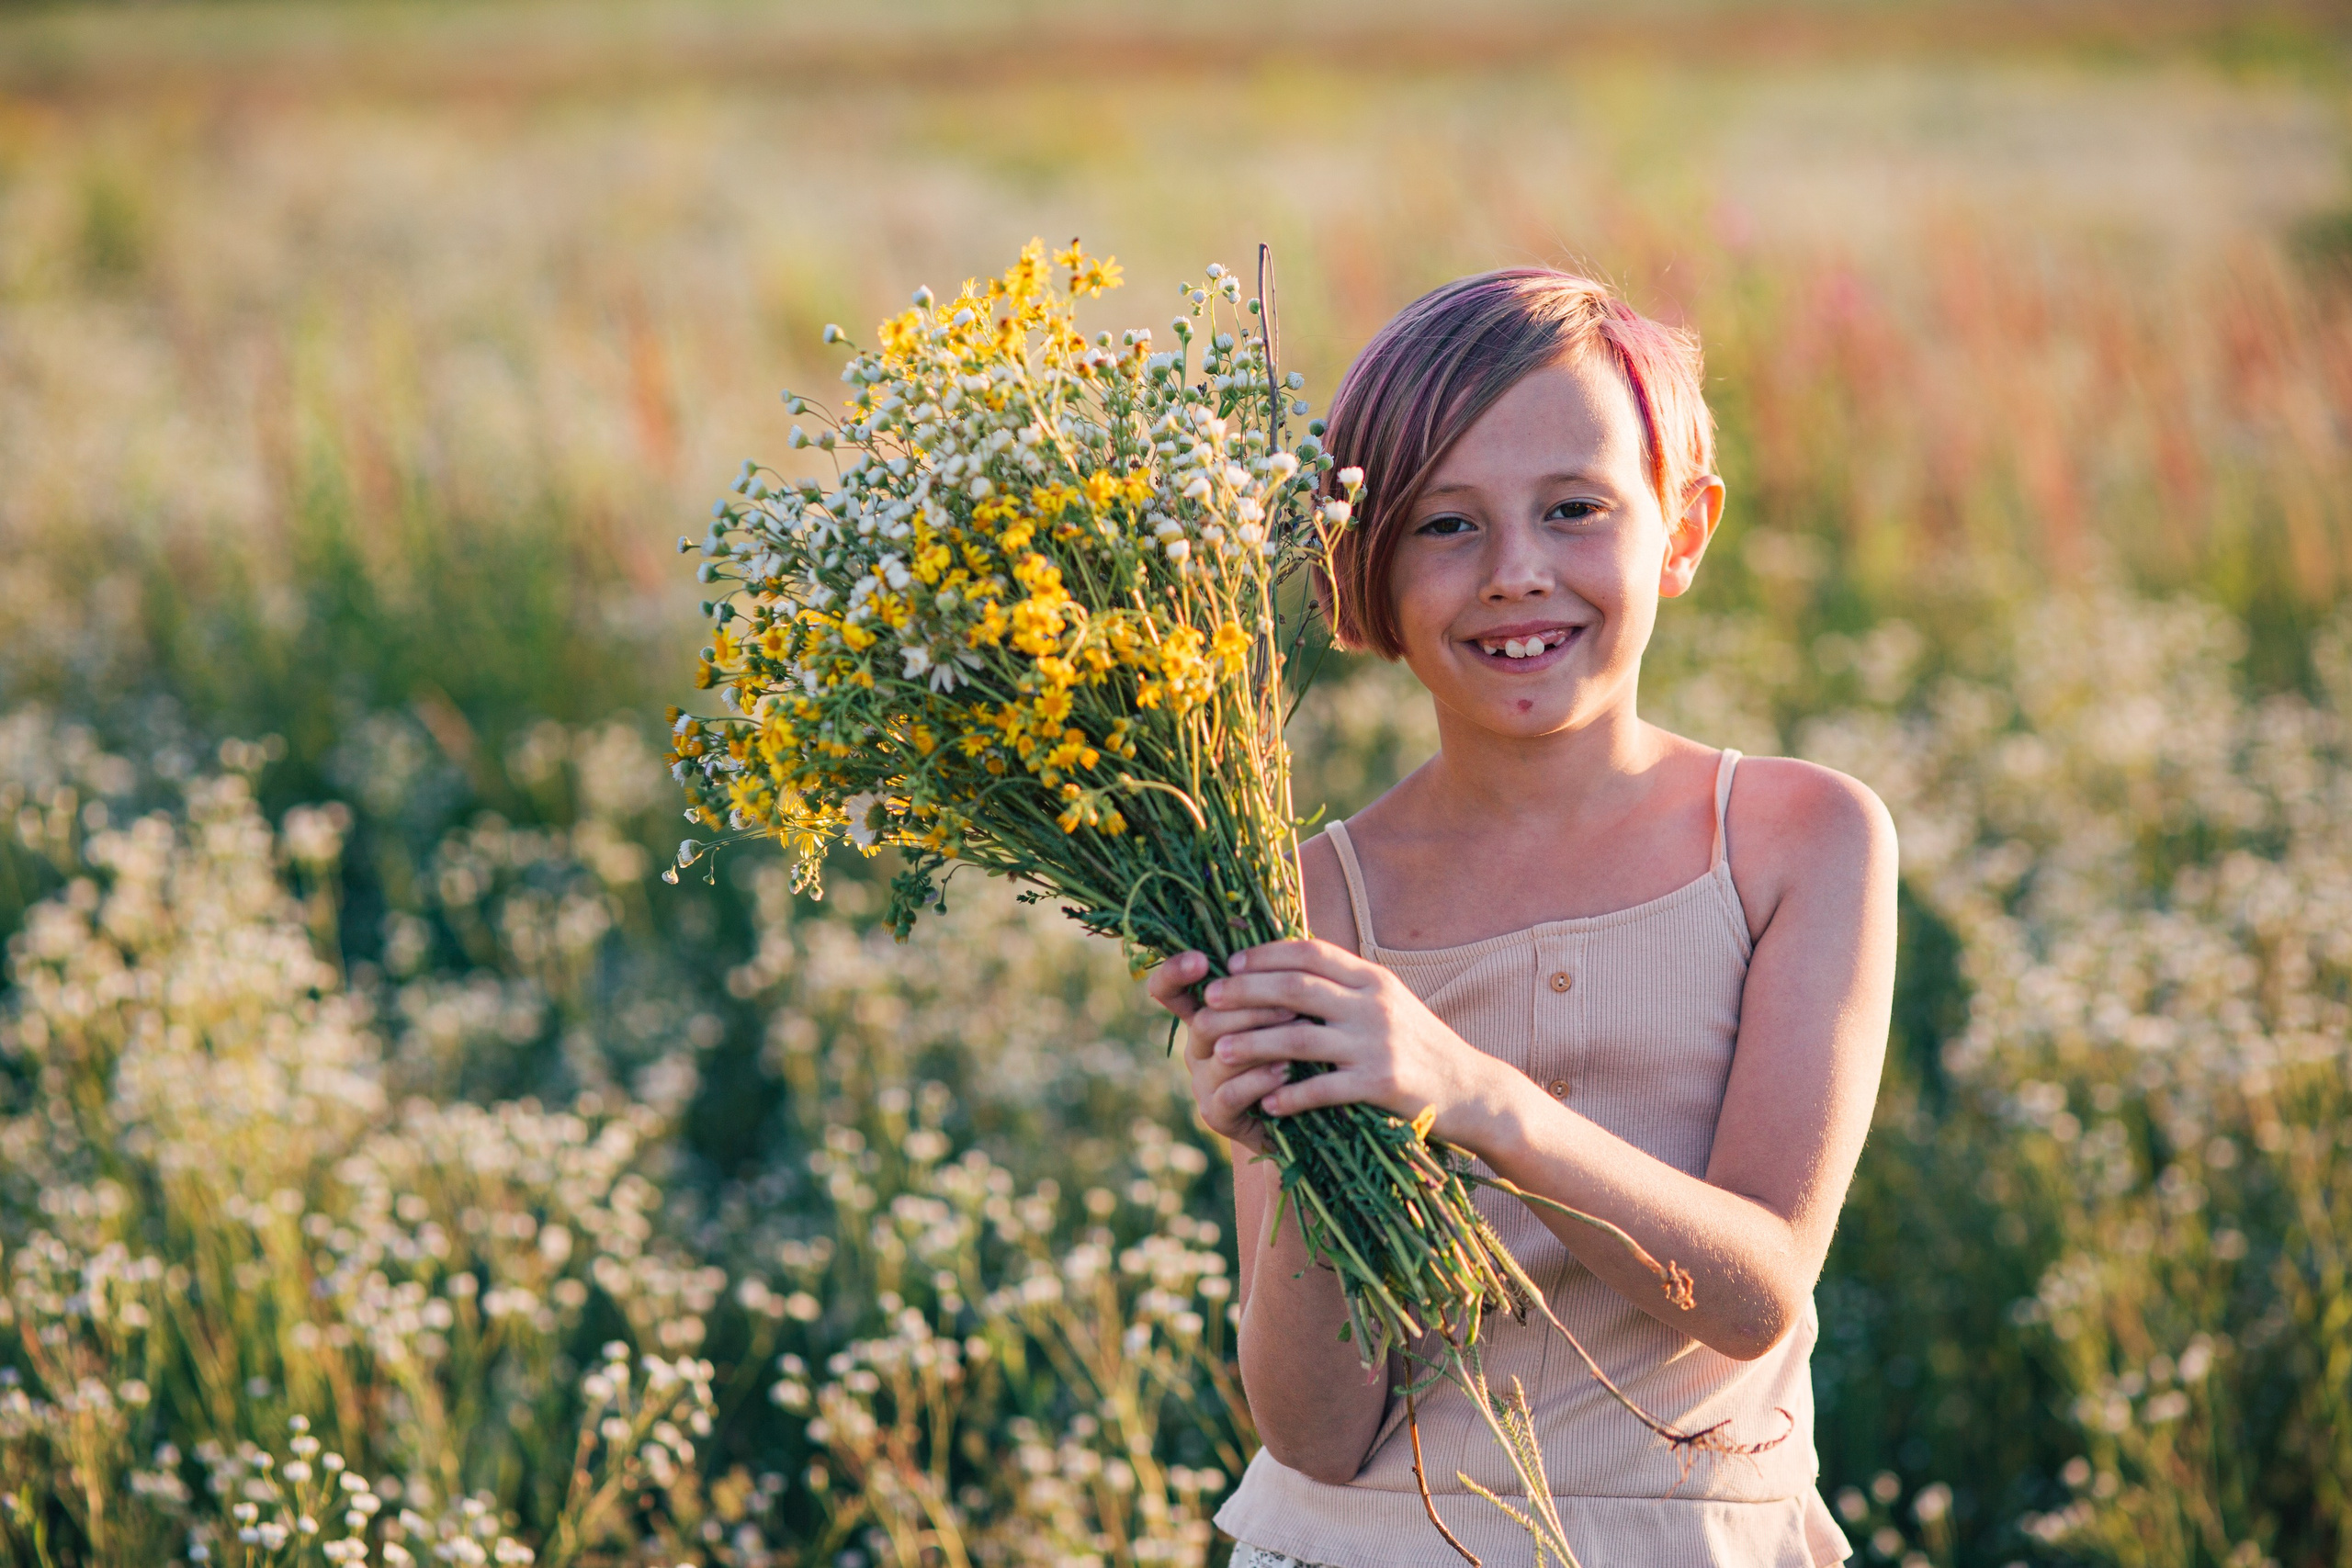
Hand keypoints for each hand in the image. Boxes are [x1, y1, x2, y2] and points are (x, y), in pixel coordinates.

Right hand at [1146, 950, 1297, 1154]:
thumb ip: (1271, 980)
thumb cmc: (1296, 1052)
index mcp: (1205, 1015)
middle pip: (1204, 1020)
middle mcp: (1197, 1047)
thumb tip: (1272, 933)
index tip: (1199, 960)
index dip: (1174, 973)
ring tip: (1299, 1032)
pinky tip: (1287, 1070)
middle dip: (1248, 1008)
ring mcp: (1203, 1082)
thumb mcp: (1283, 1013)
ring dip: (1263, 1040)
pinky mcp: (1217, 1114)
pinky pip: (1231, 1093)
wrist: (1301, 1115)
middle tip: (1290, 1004)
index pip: (1169, 991)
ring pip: (1221, 1054)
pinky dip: (1260, 1080)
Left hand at [1180, 938, 1522, 1153]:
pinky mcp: (1381, 1084)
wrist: (1471, 1088)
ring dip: (1252, 1044)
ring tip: (1219, 1052)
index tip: (1230, 963)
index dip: (1265, 955)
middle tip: (1209, 1000)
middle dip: (1245, 992)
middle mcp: (1373, 1004)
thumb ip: (1346, 984)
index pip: (1310, 952)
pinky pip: (1323, 1089)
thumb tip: (1289, 966)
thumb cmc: (1419, 1044)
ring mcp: (1377, 1044)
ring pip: (1299, 1038)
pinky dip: (1291, 1095)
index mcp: (1371, 978)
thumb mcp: (1387, 1001)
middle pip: (1295, 989)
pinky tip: (1266, 1103)